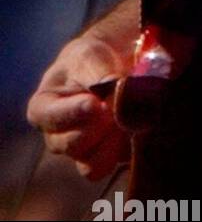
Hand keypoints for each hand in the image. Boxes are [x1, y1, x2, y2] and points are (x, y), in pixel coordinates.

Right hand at [27, 29, 132, 181]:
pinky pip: (115, 166)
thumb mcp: (90, 56)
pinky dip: (127, 151)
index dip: (71, 114)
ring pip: (92, 165)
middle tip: (116, 110)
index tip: (95, 103)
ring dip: (112, 144)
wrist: (116, 63)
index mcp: (44, 108)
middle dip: (97, 128)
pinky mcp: (107, 158)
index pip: (48, 118)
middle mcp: (58, 136)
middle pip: (71, 146)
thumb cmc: (93, 59)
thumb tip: (113, 89)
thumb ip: (97, 73)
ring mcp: (82, 151)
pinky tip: (138, 130)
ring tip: (127, 120)